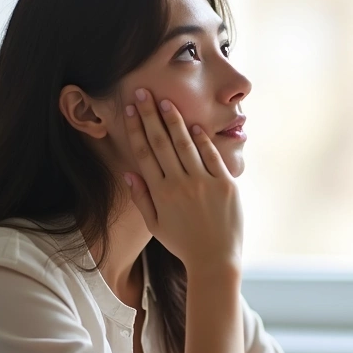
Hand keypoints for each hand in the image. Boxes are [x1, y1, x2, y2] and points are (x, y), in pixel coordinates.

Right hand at [122, 88, 242, 272]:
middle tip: (143, 92)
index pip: (144, 153)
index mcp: (160, 193)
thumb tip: (128, 172)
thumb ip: (141, 198)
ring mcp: (203, 183)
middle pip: (161, 142)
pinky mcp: (225, 185)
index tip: (131, 109)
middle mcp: (179, 184)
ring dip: (174, 121)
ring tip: (166, 102)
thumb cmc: (184, 243)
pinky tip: (193, 125)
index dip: (136, 128)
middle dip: (151, 115)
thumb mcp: (155, 225)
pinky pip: (211, 156)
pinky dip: (202, 139)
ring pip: (185, 144)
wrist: (215, 260)